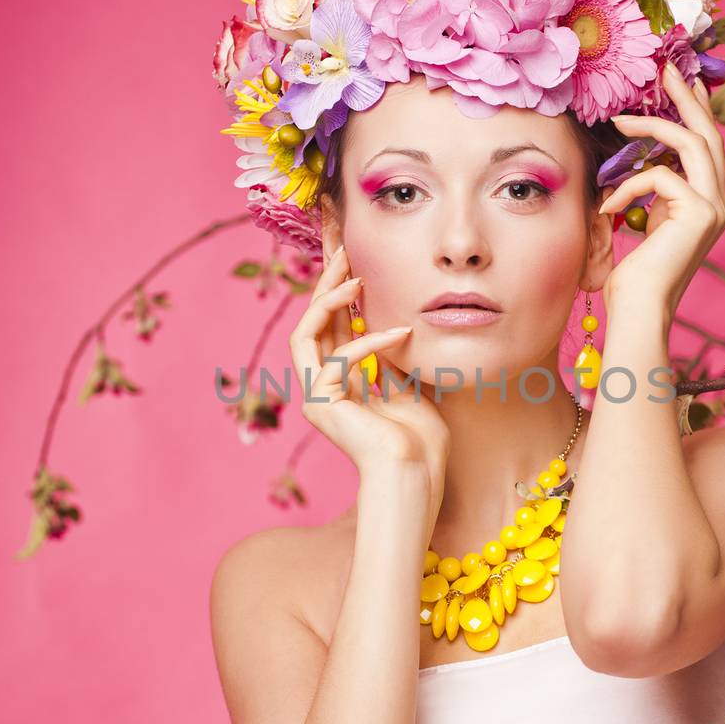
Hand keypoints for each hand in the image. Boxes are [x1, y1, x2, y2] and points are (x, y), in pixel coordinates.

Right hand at [289, 244, 449, 506]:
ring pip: (305, 332)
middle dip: (325, 281)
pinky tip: (401, 332)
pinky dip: (370, 342)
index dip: (336, 288)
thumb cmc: (419, 442)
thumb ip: (390, 357)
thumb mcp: (407, 385)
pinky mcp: (321, 403)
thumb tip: (392, 322)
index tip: (349, 253)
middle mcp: (319, 386)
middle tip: (342, 246)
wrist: (416, 476)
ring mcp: (316, 395)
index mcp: (339, 381)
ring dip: (329, 301)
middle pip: (311, 320)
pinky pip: (339, 358)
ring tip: (356, 278)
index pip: (331, 324)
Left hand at [599, 61, 724, 321]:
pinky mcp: (699, 213)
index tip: (682, 81)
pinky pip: (660, 176)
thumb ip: (653, 189)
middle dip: (687, 98)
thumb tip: (642, 157)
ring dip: (655, 126)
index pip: (708, 146)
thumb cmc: (633, 273)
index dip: (696, 110)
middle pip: (709, 135)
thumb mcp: (644, 219)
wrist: (638, 309)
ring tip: (620, 120)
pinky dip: (629, 186)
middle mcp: (719, 203)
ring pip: (693, 145)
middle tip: (665, 69)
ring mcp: (714, 208)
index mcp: (707, 203)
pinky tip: (607, 208)